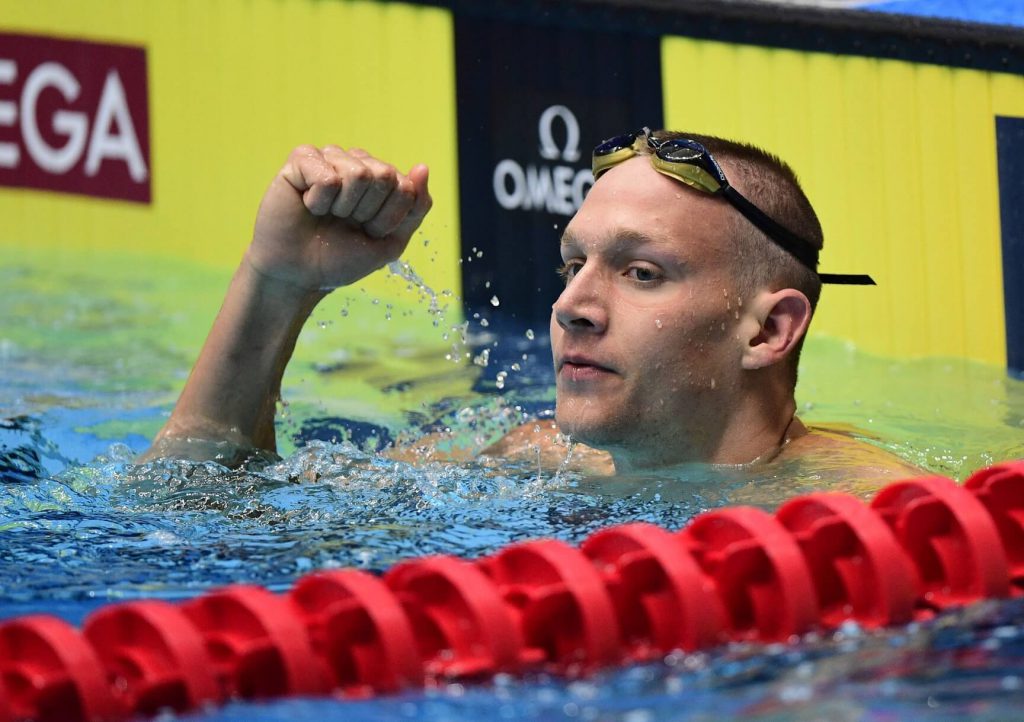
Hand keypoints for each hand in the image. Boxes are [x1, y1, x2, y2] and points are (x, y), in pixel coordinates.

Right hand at [247, 145, 431, 290]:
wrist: (299, 275)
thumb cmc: (342, 258)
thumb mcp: (390, 241)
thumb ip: (415, 207)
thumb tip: (422, 168)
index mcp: (381, 179)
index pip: (405, 187)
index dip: (389, 219)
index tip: (369, 232)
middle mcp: (357, 163)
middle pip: (384, 175)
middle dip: (368, 212)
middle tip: (346, 223)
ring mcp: (330, 158)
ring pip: (358, 174)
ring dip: (343, 207)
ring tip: (327, 215)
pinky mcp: (301, 160)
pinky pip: (327, 177)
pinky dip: (320, 201)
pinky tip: (308, 206)